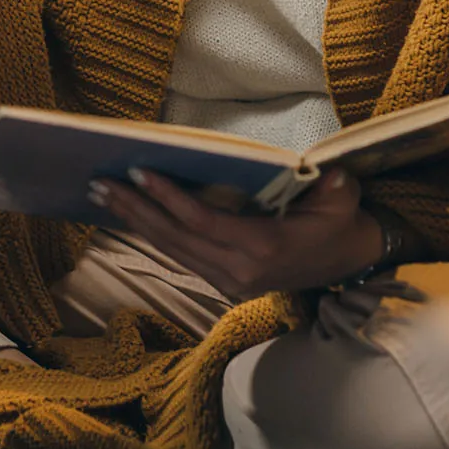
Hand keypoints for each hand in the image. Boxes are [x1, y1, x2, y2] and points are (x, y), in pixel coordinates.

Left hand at [90, 167, 385, 298]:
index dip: (168, 198)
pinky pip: (181, 256)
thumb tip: (310, 167)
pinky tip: (130, 216)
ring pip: (172, 250)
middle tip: (98, 184)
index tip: (138, 172)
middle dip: (135, 210)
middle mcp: (240, 271)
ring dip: (136, 222)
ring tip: (102, 196)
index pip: (203, 222)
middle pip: (176, 238)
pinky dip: (153, 234)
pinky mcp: (224, 282)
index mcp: (265, 248)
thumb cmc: (341, 222)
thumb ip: (329, 183)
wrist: (349, 264)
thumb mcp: (342, 197)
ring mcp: (230, 281)